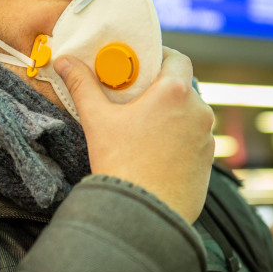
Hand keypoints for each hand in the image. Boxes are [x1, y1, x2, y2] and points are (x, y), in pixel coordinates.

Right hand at [56, 47, 213, 224]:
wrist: (144, 214)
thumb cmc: (121, 164)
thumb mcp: (97, 120)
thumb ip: (82, 85)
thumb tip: (64, 61)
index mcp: (175, 93)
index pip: (178, 59)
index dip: (162, 57)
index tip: (144, 64)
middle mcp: (199, 112)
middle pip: (184, 88)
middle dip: (163, 89)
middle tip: (137, 97)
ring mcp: (207, 139)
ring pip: (191, 116)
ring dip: (173, 116)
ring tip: (145, 128)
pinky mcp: (208, 164)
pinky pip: (195, 142)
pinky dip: (180, 140)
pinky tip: (156, 152)